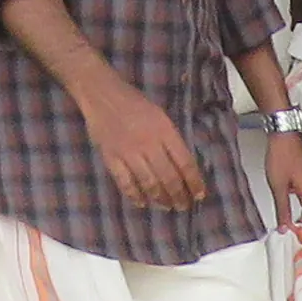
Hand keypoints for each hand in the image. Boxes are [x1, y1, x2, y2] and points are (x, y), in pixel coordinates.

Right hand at [76, 78, 205, 208]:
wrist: (102, 94)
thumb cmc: (135, 103)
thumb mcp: (161, 115)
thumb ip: (171, 139)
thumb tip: (183, 167)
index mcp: (164, 130)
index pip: (184, 162)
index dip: (194, 182)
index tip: (199, 195)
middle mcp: (148, 143)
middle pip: (168, 177)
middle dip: (179, 195)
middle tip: (184, 206)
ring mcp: (128, 152)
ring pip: (149, 183)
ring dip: (160, 199)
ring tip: (167, 206)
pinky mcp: (111, 158)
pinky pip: (125, 183)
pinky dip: (135, 196)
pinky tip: (143, 203)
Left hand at [267, 128, 301, 238]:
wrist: (284, 134)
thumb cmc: (282, 155)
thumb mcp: (278, 186)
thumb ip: (282, 210)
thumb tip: (284, 228)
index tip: (291, 242)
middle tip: (287, 239)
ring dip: (301, 222)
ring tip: (286, 229)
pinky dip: (300, 213)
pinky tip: (289, 216)